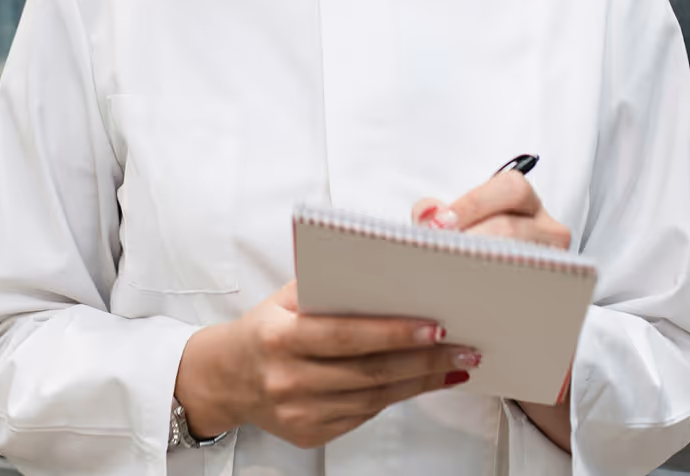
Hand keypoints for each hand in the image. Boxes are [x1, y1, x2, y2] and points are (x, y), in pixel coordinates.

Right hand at [173, 281, 478, 449]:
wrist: (225, 378)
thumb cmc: (267, 326)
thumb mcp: (287, 296)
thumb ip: (330, 282)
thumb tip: (391, 255)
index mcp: (280, 336)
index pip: (346, 335)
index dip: (393, 332)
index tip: (436, 325)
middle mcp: (288, 379)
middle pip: (369, 372)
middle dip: (423, 360)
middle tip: (464, 348)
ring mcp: (299, 412)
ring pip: (373, 398)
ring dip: (420, 382)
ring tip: (456, 365)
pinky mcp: (309, 434)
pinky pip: (363, 414)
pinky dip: (397, 397)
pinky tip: (423, 382)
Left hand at [413, 173, 573, 453]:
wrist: (542, 350)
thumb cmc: (489, 290)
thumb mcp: (467, 255)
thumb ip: (446, 230)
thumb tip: (419, 216)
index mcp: (528, 213)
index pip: (512, 187)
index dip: (475, 200)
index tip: (437, 222)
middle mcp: (553, 239)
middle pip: (523, 223)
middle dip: (479, 236)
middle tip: (438, 254)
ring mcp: (563, 279)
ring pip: (538, 265)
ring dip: (492, 275)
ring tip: (447, 294)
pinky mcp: (565, 323)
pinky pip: (545, 316)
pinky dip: (507, 320)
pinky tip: (467, 333)